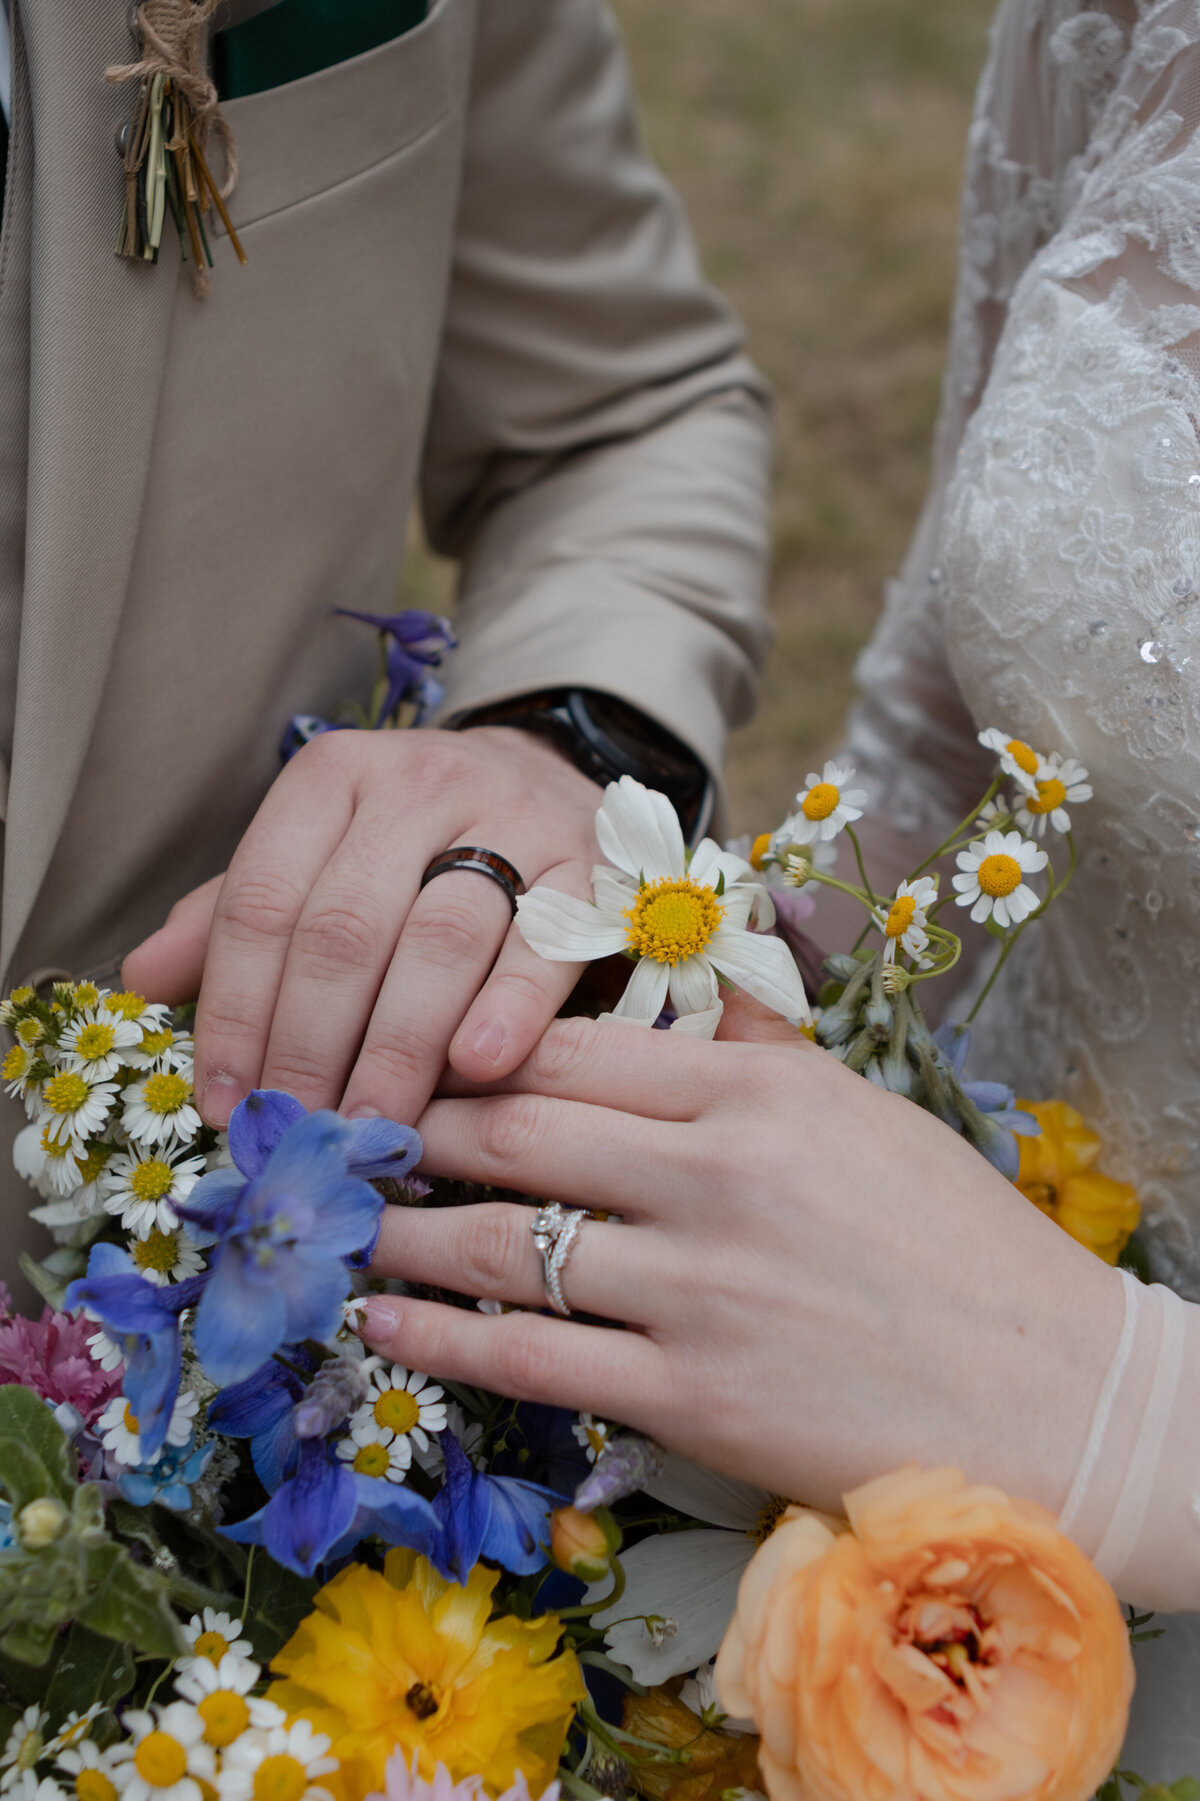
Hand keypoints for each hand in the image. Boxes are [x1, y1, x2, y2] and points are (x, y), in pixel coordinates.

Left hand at [122, 727, 602, 1127]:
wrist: (548, 779)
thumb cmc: (415, 843)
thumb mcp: (318, 854)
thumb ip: (233, 917)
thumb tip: (142, 980)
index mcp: (333, 778)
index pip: (263, 898)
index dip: (234, 1008)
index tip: (224, 1099)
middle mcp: (419, 784)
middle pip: (346, 925)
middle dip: (310, 1040)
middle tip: (298, 1129)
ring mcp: (513, 819)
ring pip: (441, 937)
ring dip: (399, 1044)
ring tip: (373, 1123)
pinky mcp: (589, 866)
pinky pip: (544, 943)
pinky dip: (510, 1008)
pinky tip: (478, 1066)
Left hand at [357, 1003, 1123, 1513]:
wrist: (1049, 1393)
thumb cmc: (956, 1245)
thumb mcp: (865, 1113)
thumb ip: (761, 1052)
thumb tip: (689, 988)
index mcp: (757, 1093)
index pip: (574, 1051)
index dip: (473, 1052)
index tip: (417, 1059)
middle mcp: (715, 1176)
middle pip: (518, 1131)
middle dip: (417, 1127)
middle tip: (353, 1132)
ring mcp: (697, 1288)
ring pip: (503, 1245)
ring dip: (405, 1234)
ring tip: (350, 1228)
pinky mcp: (691, 1395)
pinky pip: (529, 1359)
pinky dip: (440, 1342)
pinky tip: (385, 1328)